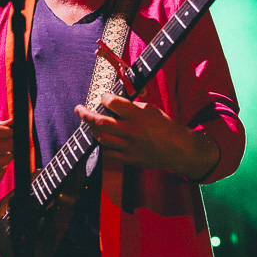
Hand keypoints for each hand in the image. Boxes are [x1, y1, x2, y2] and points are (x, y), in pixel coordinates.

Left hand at [75, 93, 219, 179]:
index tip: (103, 97)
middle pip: (99, 122)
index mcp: (136, 115)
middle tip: (79, 110)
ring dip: (93, 130)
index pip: (111, 103)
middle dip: (85, 114)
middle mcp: (130, 130)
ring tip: (90, 125)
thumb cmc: (165, 126)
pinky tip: (104, 140)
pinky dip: (104, 146)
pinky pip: (108, 153)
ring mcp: (128, 146)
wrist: (177, 148)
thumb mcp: (151, 109)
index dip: (104, 98)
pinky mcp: (128, 159)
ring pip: (101, 138)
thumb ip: (132, 106)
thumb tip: (115, 103)